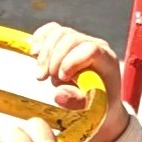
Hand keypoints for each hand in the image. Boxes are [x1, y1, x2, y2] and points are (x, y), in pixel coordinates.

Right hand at [31, 22, 129, 141]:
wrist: (98, 104)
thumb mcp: (91, 112)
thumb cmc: (98, 108)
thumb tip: (59, 94)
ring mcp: (80, 40)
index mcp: (106, 60)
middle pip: (70, 38)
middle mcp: (95, 45)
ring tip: (42, 75)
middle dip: (53, 60)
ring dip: (44, 54)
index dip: (71, 61)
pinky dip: (39, 40)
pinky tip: (35, 55)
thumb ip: (77, 103)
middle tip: (45, 80)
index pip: (89, 49)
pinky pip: (50, 30)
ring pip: (58, 33)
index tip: (61, 79)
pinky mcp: (67, 41)